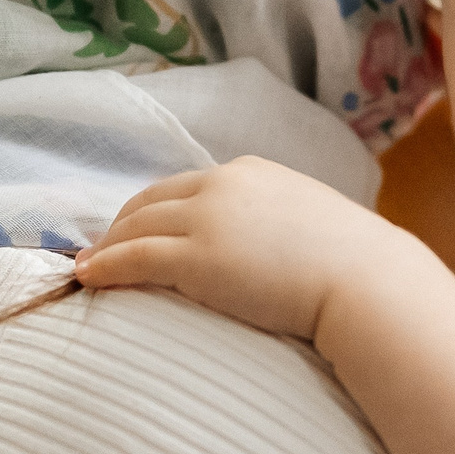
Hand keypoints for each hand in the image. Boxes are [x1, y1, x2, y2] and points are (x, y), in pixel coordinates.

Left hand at [76, 156, 416, 340]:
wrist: (367, 281)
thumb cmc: (353, 264)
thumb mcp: (311, 221)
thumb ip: (279, 221)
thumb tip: (272, 247)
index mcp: (249, 172)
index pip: (185, 185)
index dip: (155, 208)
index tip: (139, 227)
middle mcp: (221, 185)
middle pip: (149, 200)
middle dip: (121, 224)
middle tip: (102, 247)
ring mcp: (206, 220)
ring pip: (134, 227)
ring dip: (105, 246)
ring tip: (88, 266)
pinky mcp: (195, 259)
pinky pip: (132, 259)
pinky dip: (103, 266)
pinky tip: (87, 277)